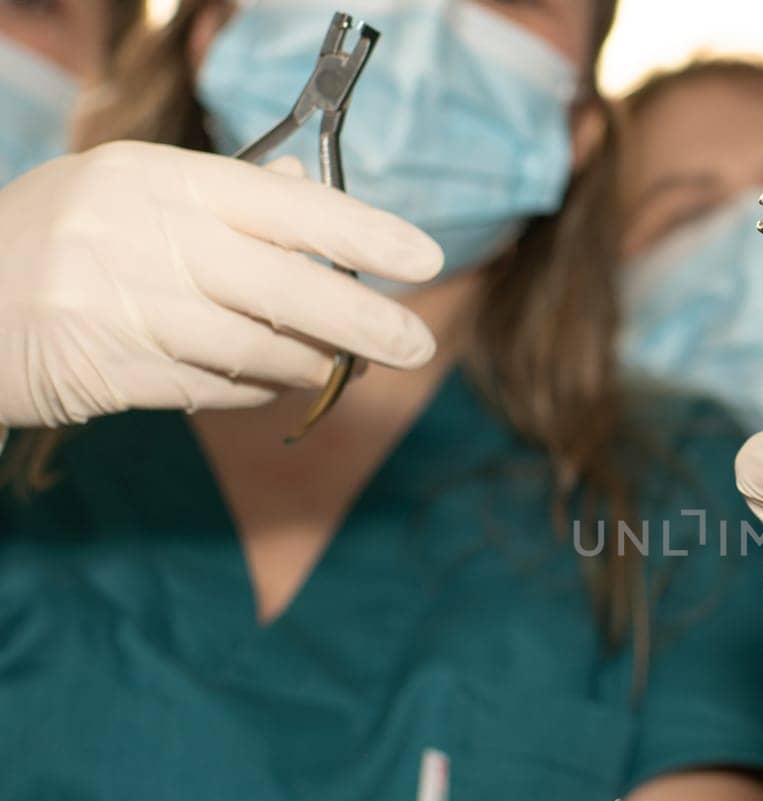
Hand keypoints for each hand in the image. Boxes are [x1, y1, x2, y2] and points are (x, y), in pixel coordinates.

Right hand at [0, 141, 442, 427]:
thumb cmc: (64, 240)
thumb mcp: (131, 193)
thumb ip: (225, 197)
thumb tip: (308, 189)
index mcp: (157, 178)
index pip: (285, 205)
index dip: (363, 233)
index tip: (423, 259)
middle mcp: (140, 235)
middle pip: (286, 288)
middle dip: (363, 322)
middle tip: (415, 345)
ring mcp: (120, 305)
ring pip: (257, 349)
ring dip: (307, 363)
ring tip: (328, 363)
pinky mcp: (109, 370)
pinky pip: (215, 387)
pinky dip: (253, 387)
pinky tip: (265, 378)